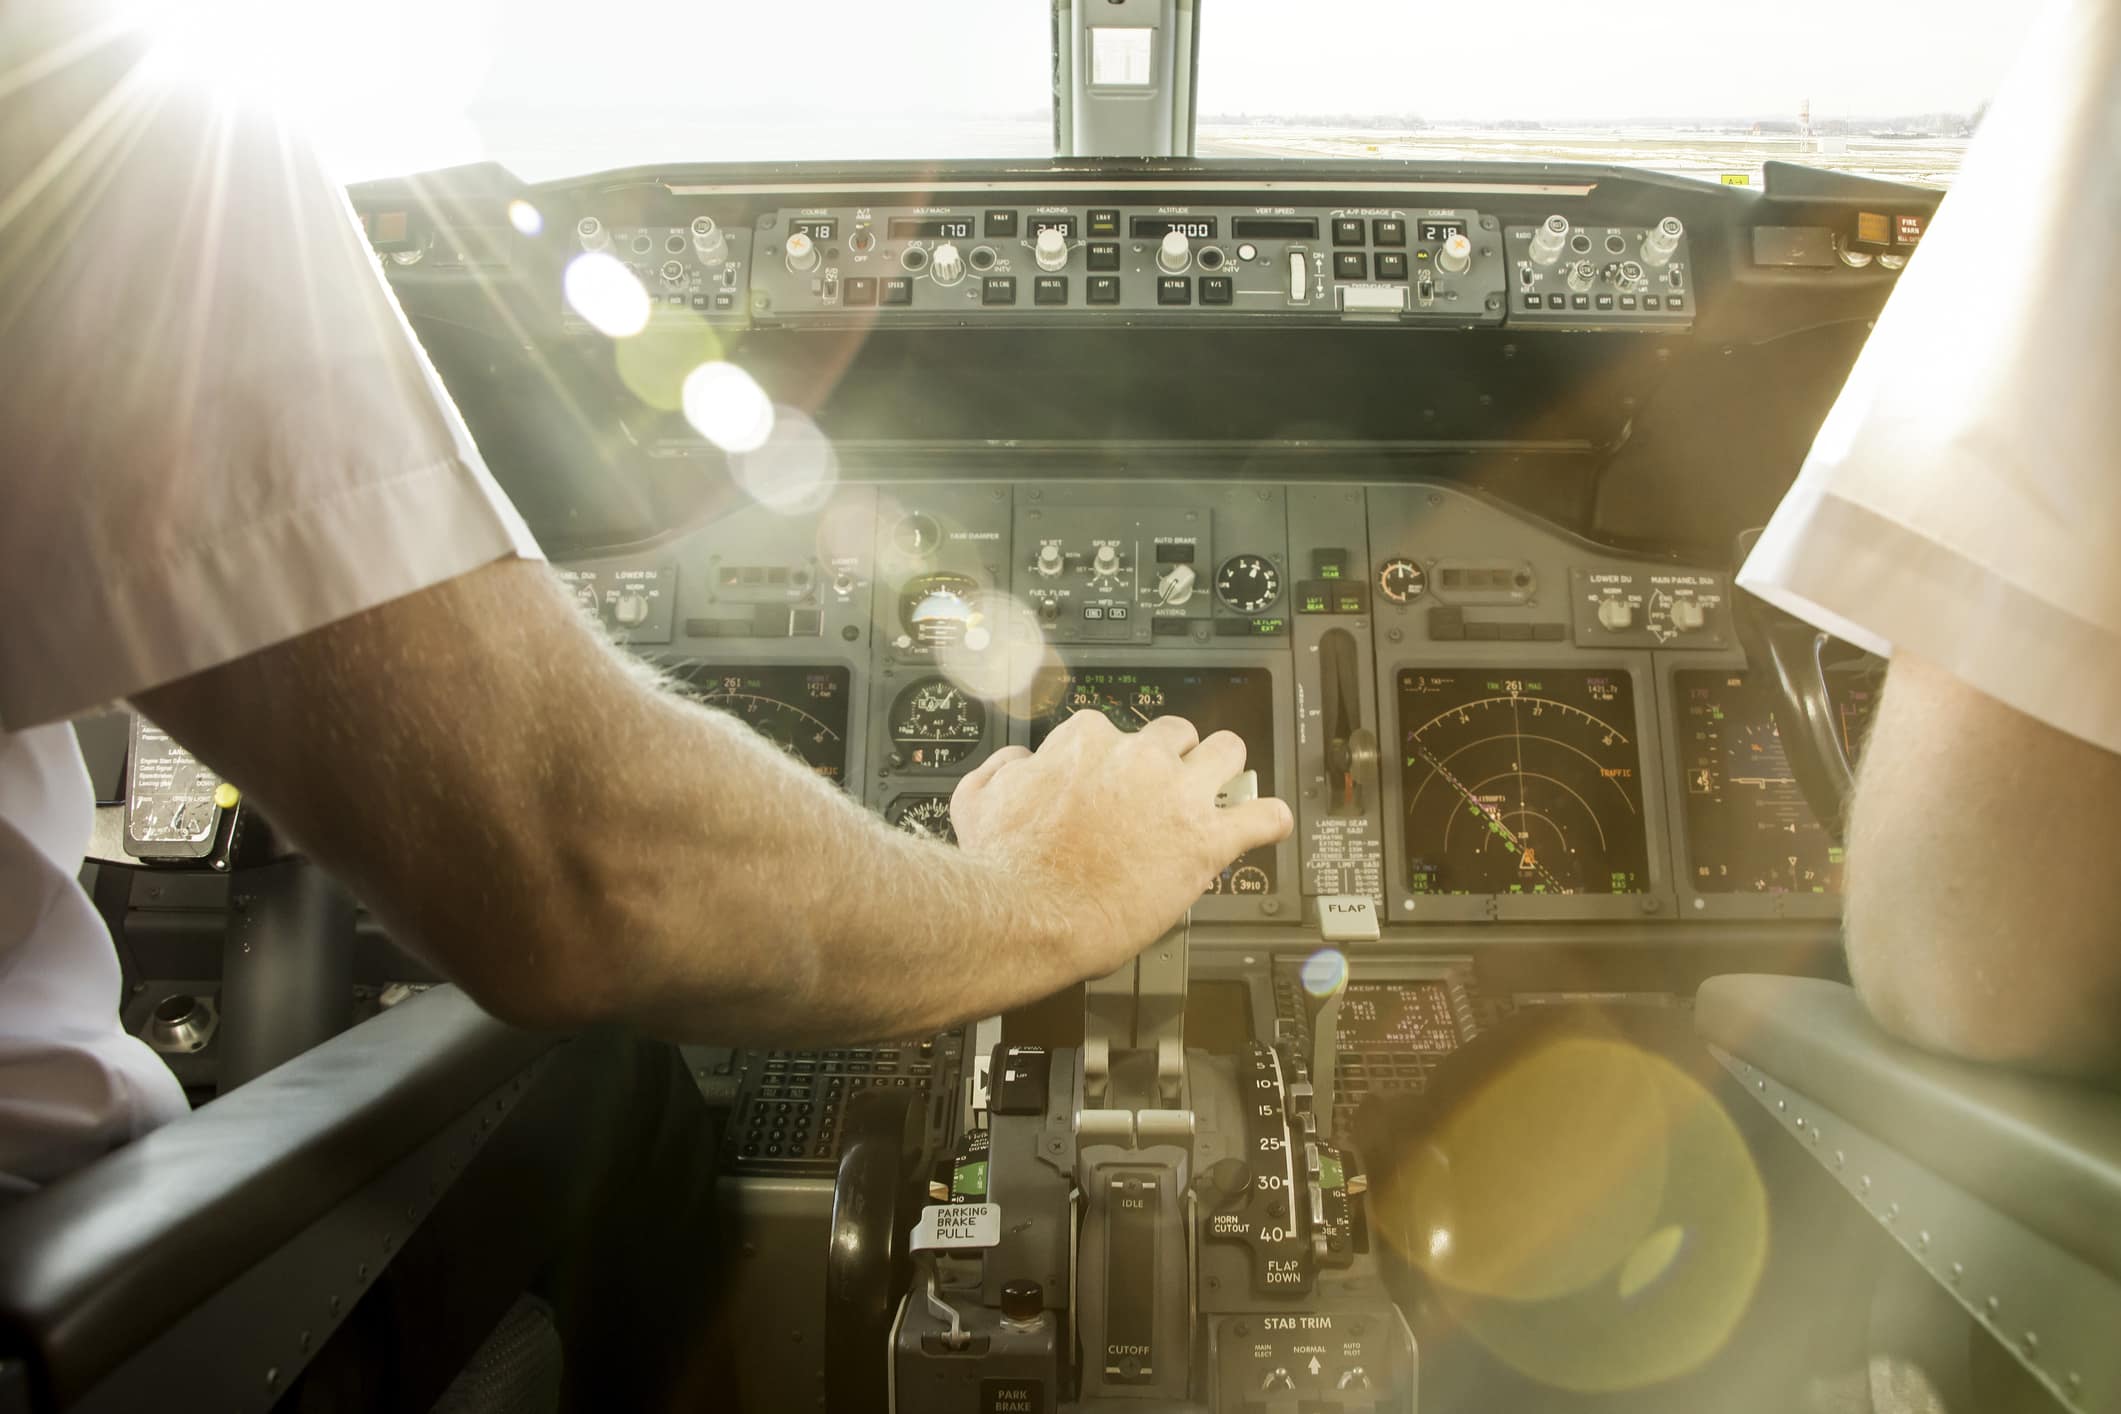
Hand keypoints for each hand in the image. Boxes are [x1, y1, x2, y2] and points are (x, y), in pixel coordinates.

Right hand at [950, 710, 1294, 978]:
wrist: (1026, 915)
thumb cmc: (1003, 867)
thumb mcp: (977, 800)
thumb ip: (1000, 770)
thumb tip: (1017, 763)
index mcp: (1086, 744)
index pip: (1111, 732)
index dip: (1113, 761)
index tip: (1112, 781)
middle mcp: (1137, 759)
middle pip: (1175, 734)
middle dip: (1173, 756)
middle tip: (1167, 786)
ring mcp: (1177, 795)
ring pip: (1227, 753)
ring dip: (1226, 770)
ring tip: (1223, 789)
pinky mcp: (1207, 840)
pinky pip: (1262, 817)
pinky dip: (1269, 820)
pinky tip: (1268, 824)